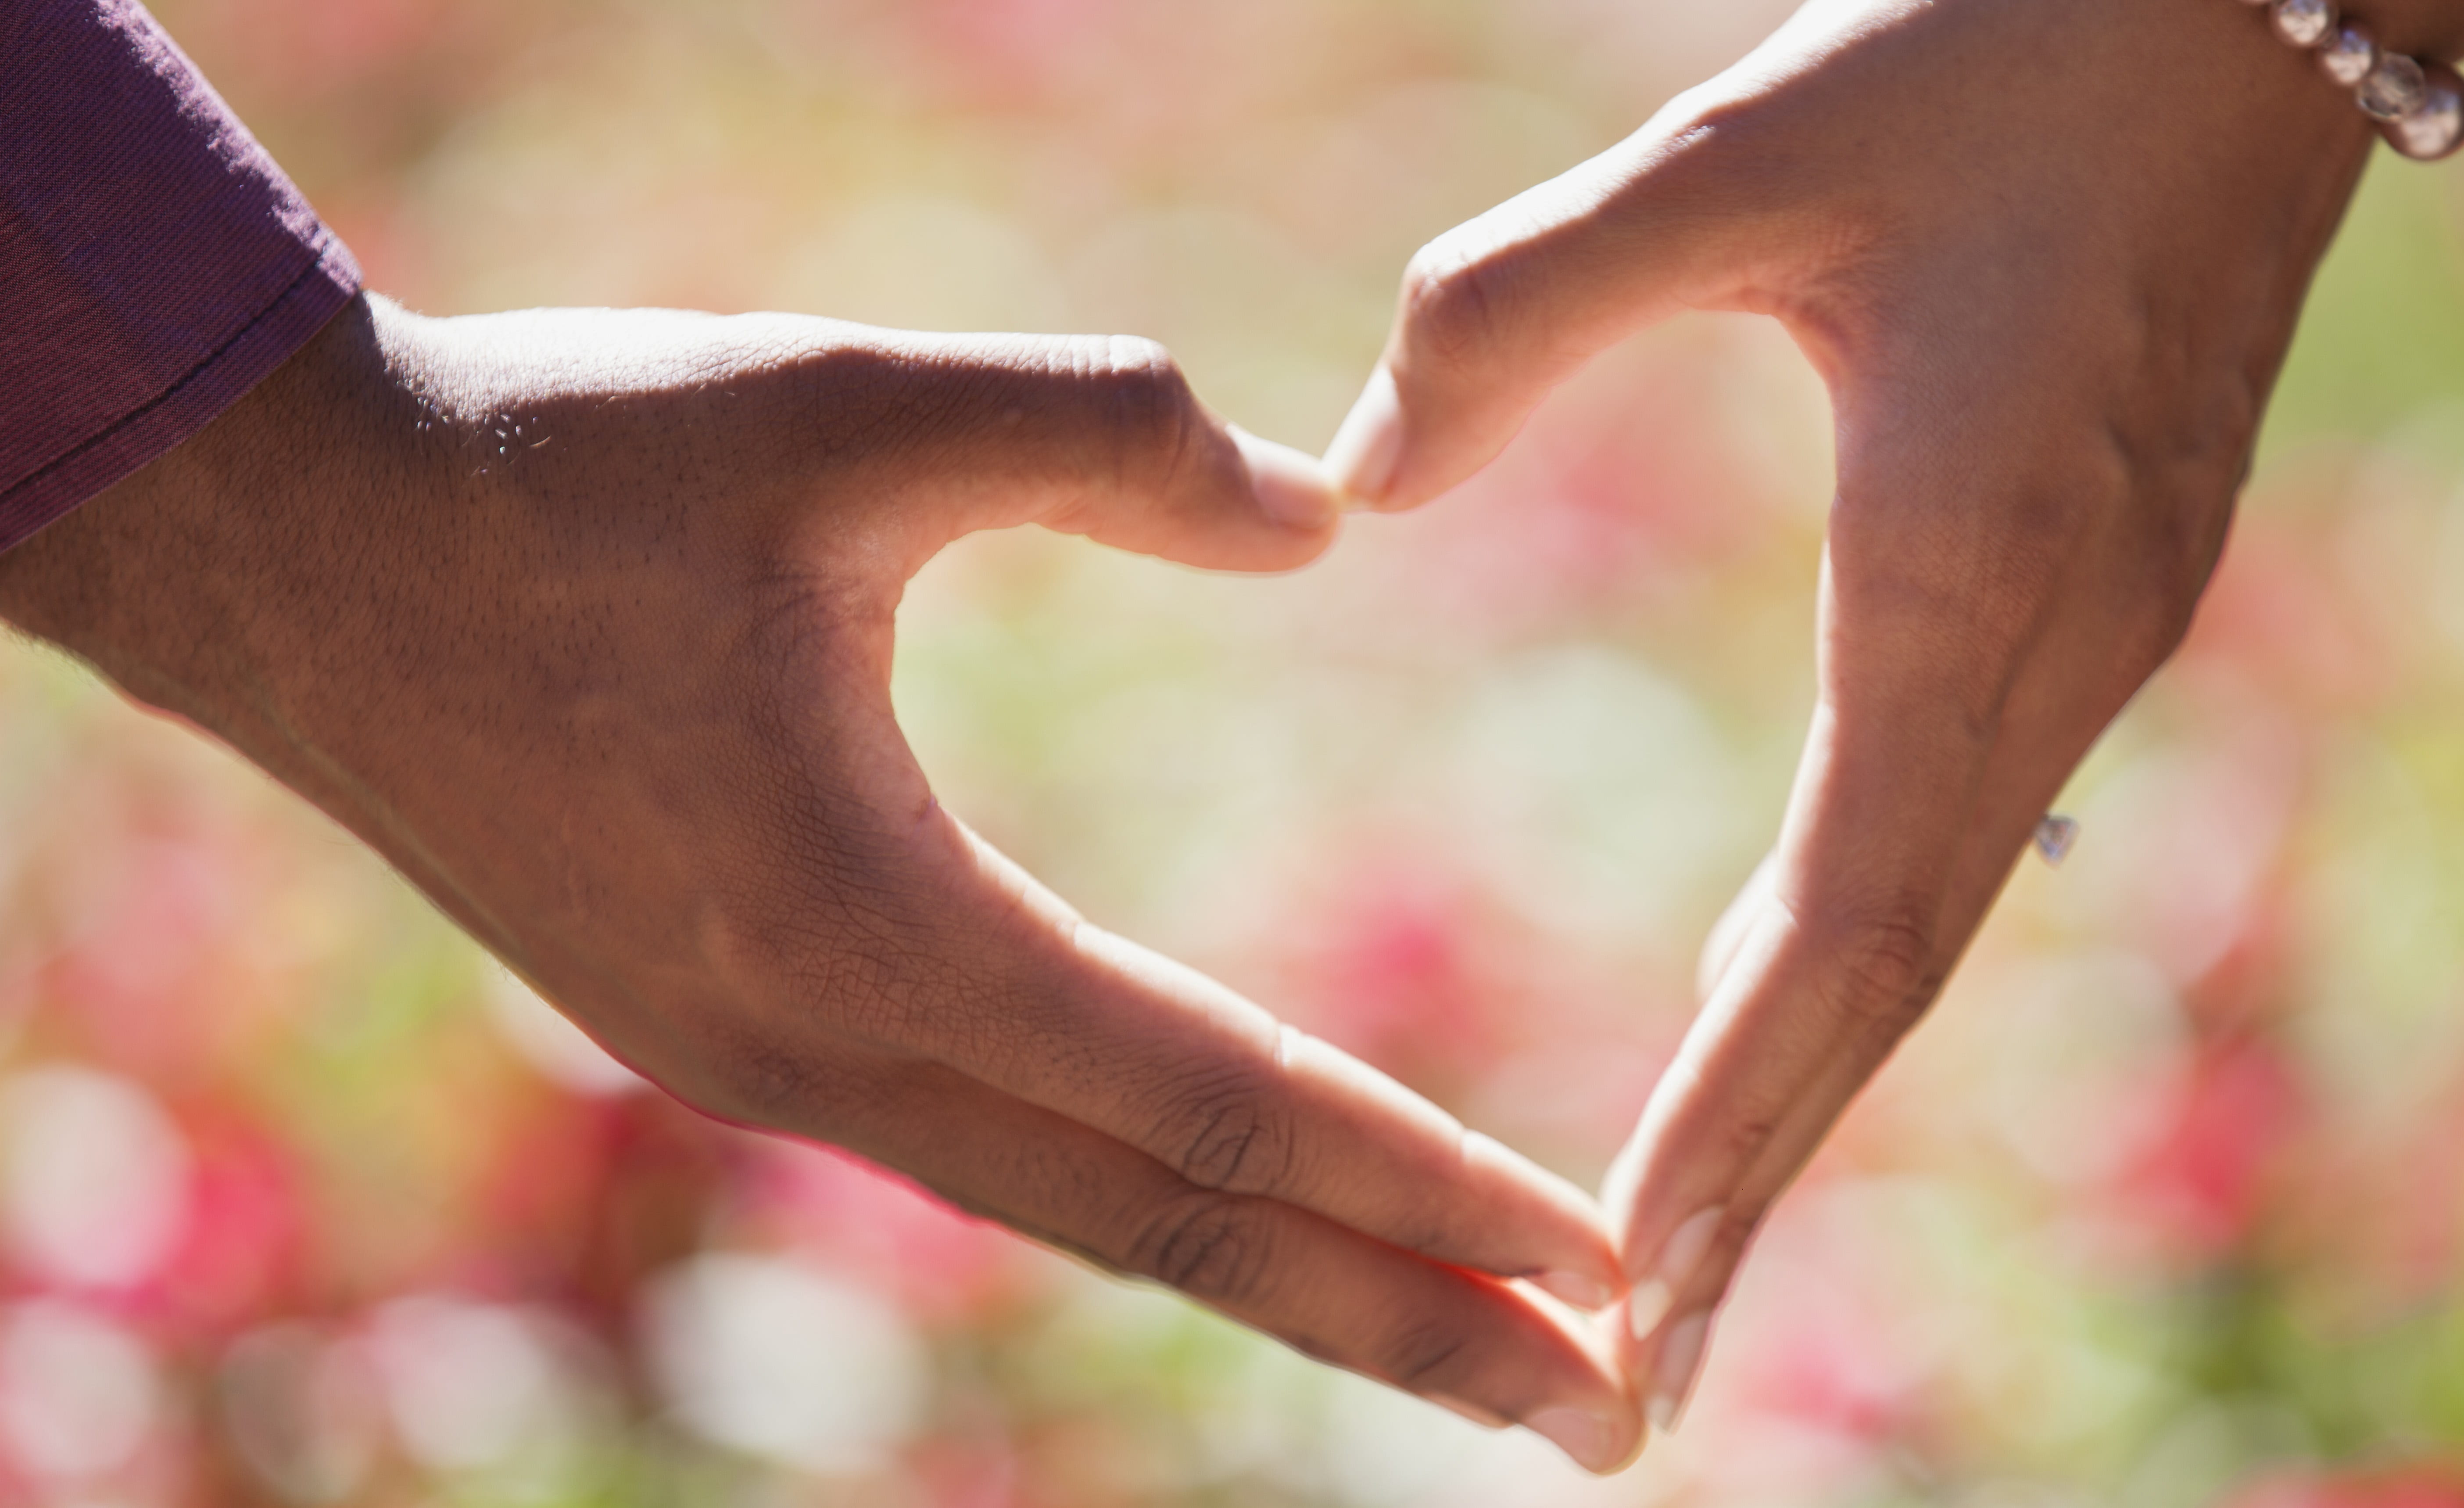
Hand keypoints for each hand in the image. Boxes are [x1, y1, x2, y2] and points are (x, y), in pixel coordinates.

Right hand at [0, 295, 1640, 1467]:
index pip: (1218, 1104)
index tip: (1602, 1266)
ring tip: (1460, 1337)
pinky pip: (978, 1146)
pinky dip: (1131, 1187)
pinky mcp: (721, 1027)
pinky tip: (1219, 1189)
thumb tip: (1321, 509)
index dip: (1427, 1187)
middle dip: (1398, 1324)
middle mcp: (817, 1050)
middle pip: (1167, 1229)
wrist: (298, 545)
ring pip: (1072, 1208)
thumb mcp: (843, 403)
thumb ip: (1105, 436)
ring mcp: (757, 1064)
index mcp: (870, 926)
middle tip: (1603, 1415)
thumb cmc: (561, 462)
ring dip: (1277, 1276)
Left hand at [1322, 0, 2410, 1434]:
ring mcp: (2091, 629)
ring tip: (1688, 1235)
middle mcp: (2048, 645)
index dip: (1740, 1108)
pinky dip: (1857, 948)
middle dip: (1767, 1167)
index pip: (1840, 921)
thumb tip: (1349, 476)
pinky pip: (1954, 826)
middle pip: (1893, 978)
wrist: (2239, 3)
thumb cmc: (1990, 59)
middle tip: (1647, 1359)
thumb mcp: (1737, 160)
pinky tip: (1775, 991)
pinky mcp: (2091, 587)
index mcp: (1964, 573)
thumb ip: (1521, 309)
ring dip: (1813, 1080)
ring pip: (1931, 919)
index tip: (1633, 1266)